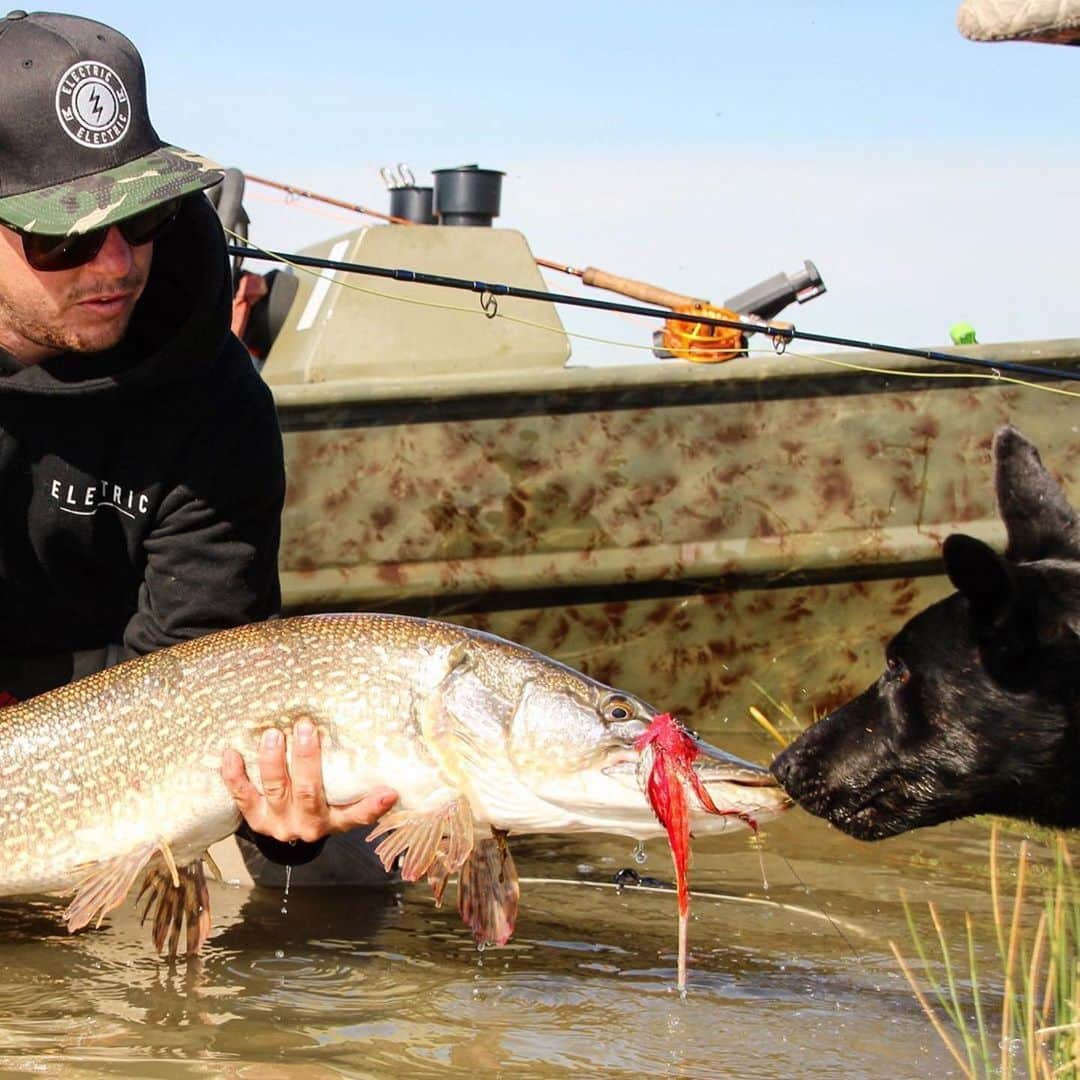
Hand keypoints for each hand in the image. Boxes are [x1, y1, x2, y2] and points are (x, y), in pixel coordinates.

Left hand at [221, 719, 397, 842]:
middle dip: (306, 759)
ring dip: (272, 761)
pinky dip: (235, 776)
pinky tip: (232, 753)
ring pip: (275, 790)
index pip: (358, 815)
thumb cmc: (321, 806)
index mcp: (334, 820)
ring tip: (273, 734)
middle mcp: (307, 824)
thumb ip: (357, 785)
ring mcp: (278, 822)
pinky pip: (242, 796)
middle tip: (305, 727)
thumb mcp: (342, 802)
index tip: (390, 791)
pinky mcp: (254, 819)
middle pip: (308, 792)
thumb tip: (388, 764)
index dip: (374, 806)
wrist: (289, 835)